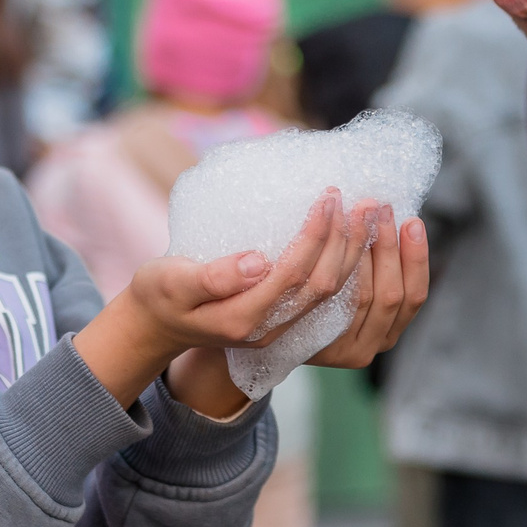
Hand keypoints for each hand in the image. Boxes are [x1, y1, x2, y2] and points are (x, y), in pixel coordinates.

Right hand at [74, 191, 366, 416]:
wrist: (156, 325)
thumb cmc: (160, 294)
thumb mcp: (171, 281)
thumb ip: (212, 276)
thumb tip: (257, 261)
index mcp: (242, 319)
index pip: (293, 275)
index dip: (315, 236)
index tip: (328, 197)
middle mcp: (268, 329)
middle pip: (322, 285)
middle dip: (347, 241)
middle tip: (364, 200)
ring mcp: (278, 328)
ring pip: (330, 293)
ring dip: (354, 252)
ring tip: (369, 214)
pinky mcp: (283, 319)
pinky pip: (324, 294)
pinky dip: (345, 264)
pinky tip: (354, 237)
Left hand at [306, 212, 427, 369]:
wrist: (263, 331)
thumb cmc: (308, 299)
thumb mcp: (351, 286)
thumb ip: (372, 265)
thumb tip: (385, 217)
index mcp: (388, 332)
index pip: (414, 296)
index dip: (416, 259)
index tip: (412, 222)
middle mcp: (371, 346)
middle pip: (391, 294)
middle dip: (388, 247)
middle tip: (380, 208)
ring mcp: (345, 351)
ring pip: (364, 295)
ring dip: (363, 250)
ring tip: (360, 213)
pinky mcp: (318, 347)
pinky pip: (334, 301)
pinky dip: (340, 268)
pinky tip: (335, 237)